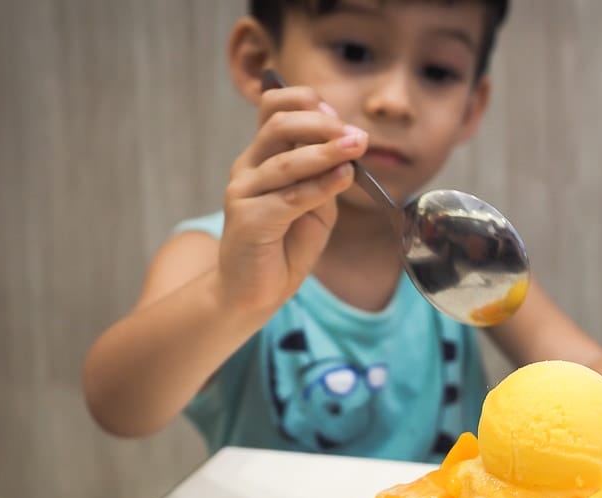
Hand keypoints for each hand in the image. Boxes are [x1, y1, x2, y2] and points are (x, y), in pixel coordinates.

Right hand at [218, 86, 367, 312]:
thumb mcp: (316, 205)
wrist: (256, 291)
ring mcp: (243, 192)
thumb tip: (348, 148)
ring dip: (326, 151)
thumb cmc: (286, 245)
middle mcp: (248, 168)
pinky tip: (343, 178)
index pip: (274, 108)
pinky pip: (290, 197)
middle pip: (278, 124)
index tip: (339, 116)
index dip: (306, 103)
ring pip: (285, 160)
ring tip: (357, 147)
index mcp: (262, 157)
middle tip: (355, 135)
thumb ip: (326, 177)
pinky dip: (321, 185)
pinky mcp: (248, 219)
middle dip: (321, 124)